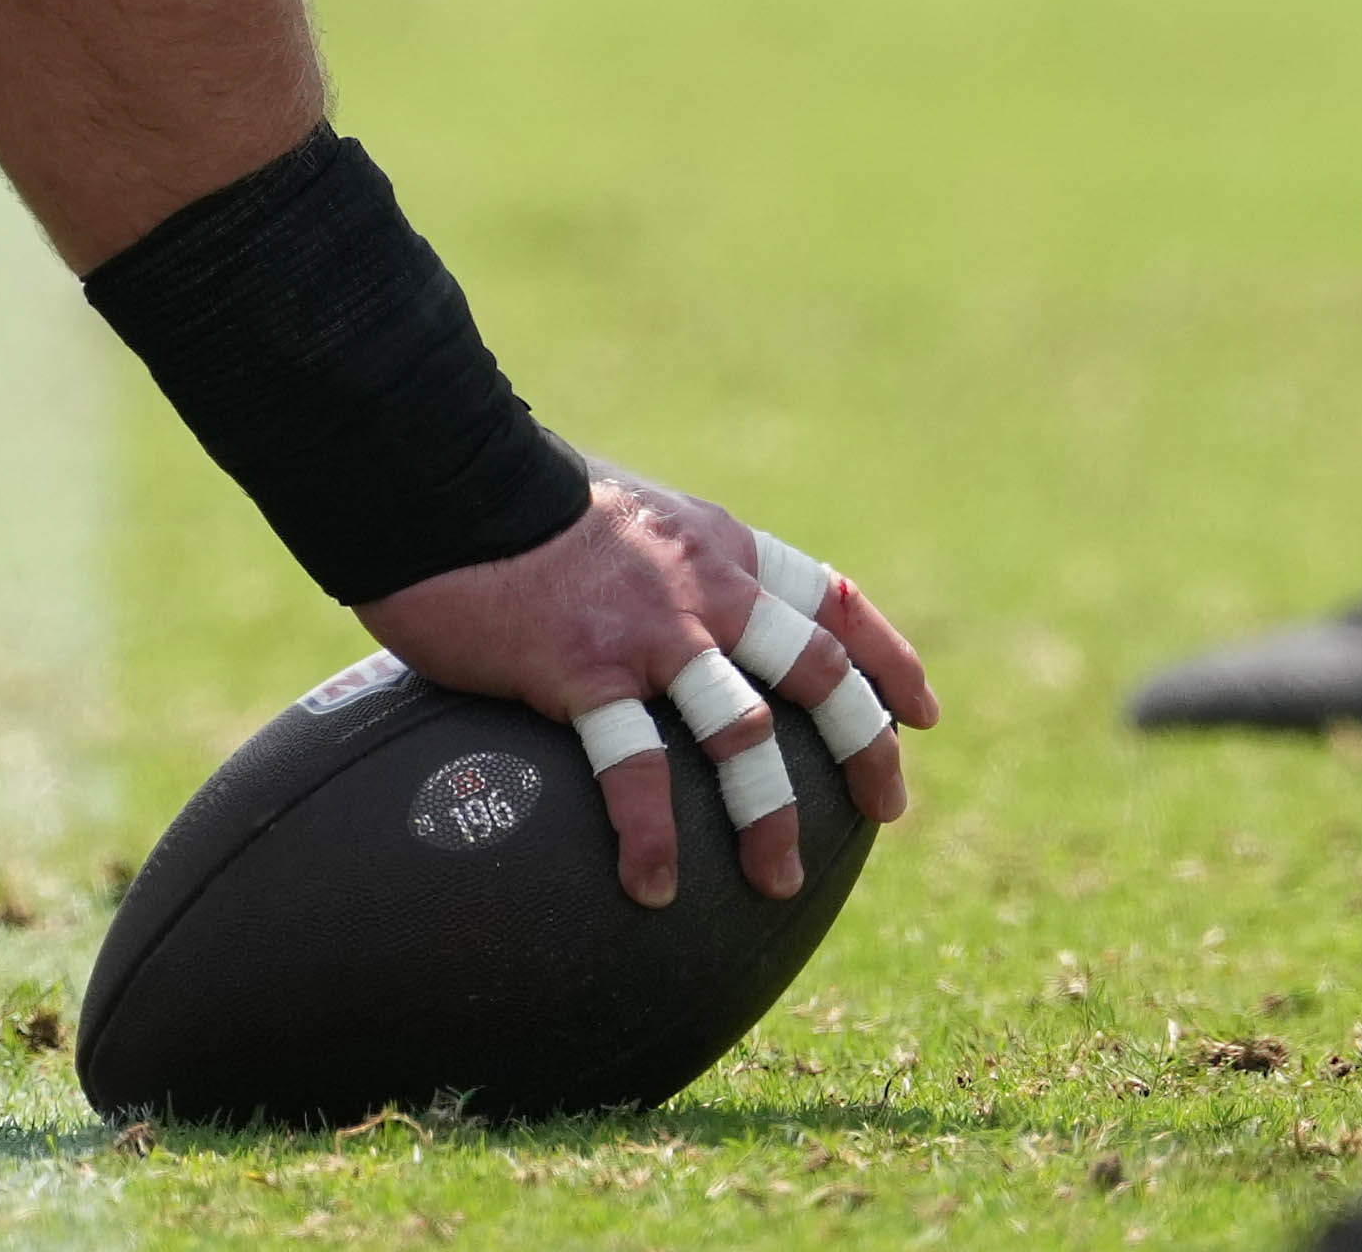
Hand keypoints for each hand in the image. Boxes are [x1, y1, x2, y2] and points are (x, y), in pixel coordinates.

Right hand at [364, 472, 934, 910]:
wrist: (438, 475)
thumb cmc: (508, 499)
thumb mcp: (618, 519)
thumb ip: (658, 566)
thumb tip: (669, 615)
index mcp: (715, 547)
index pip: (830, 599)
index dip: (888, 659)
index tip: (923, 714)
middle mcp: (702, 586)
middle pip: (819, 672)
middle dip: (866, 747)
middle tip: (887, 810)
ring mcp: (648, 631)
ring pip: (745, 734)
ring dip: (770, 817)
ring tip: (778, 879)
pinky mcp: (582, 670)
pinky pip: (636, 768)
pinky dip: (650, 836)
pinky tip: (651, 888)